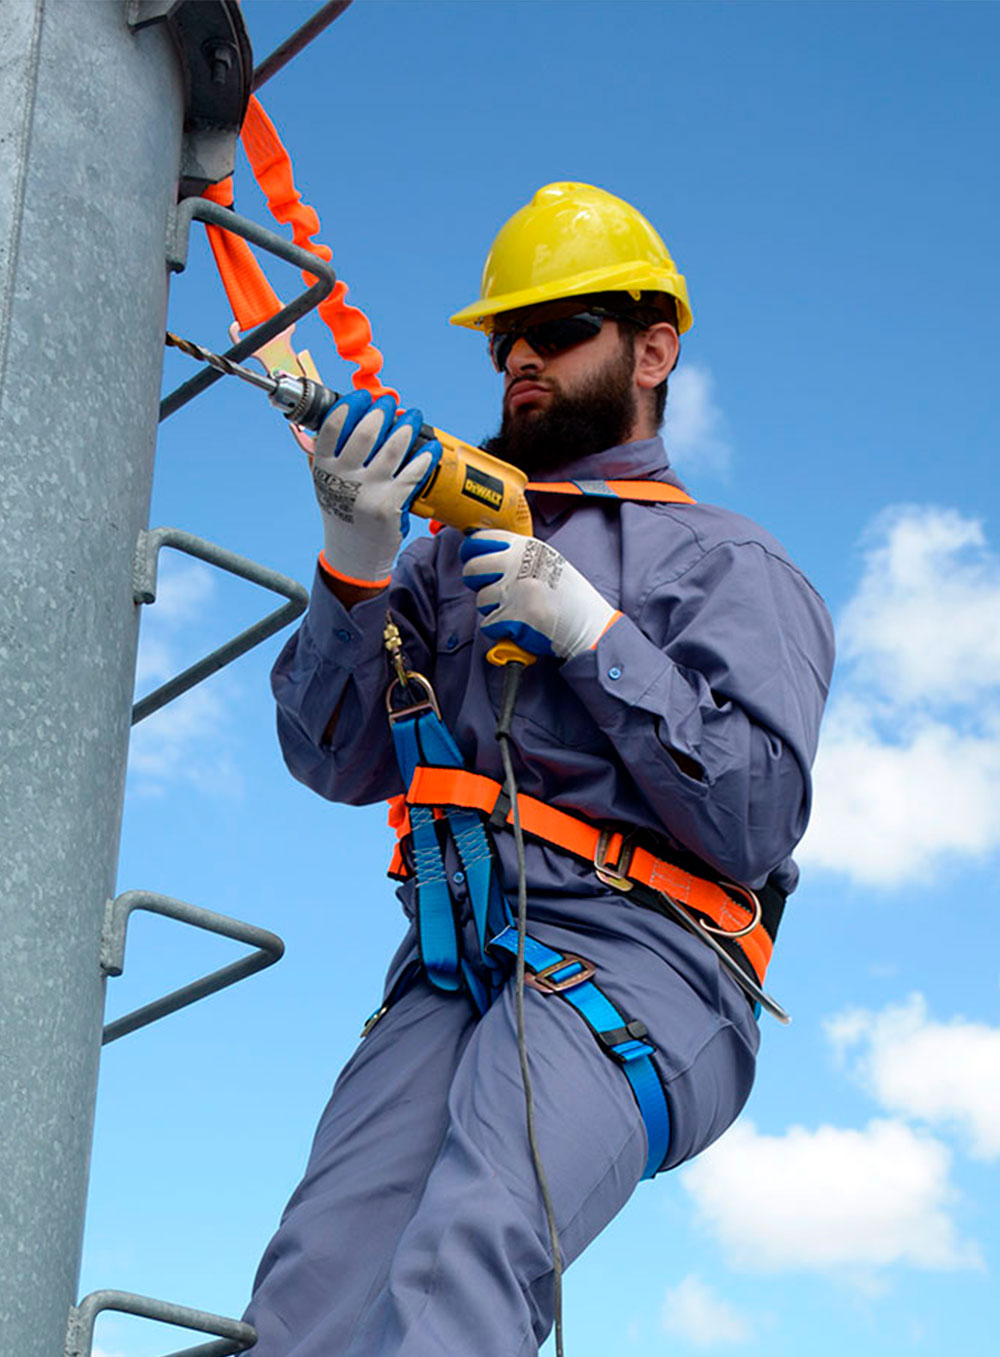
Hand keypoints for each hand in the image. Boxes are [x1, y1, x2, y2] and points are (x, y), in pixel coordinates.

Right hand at [313, 390, 439, 586]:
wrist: (353, 554)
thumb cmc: (343, 513)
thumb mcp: (327, 484)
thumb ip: (328, 455)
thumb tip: (341, 417)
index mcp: (323, 468)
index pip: (331, 428)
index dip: (349, 407)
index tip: (362, 397)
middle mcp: (342, 478)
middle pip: (364, 433)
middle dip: (381, 412)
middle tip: (390, 403)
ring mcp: (367, 491)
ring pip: (391, 449)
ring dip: (406, 427)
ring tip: (413, 417)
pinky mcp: (389, 504)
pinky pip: (412, 473)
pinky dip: (425, 457)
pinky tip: (431, 448)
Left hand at [459, 530, 618, 659]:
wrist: (589, 624)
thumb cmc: (567, 595)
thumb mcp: (546, 560)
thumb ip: (516, 555)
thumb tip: (481, 553)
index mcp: (525, 547)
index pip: (479, 539)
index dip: (471, 553)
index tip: (474, 561)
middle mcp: (517, 564)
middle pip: (471, 570)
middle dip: (476, 583)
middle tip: (494, 591)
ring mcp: (515, 589)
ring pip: (480, 600)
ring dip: (493, 610)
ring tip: (517, 610)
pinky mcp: (513, 616)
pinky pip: (488, 624)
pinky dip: (500, 630)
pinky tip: (519, 625)